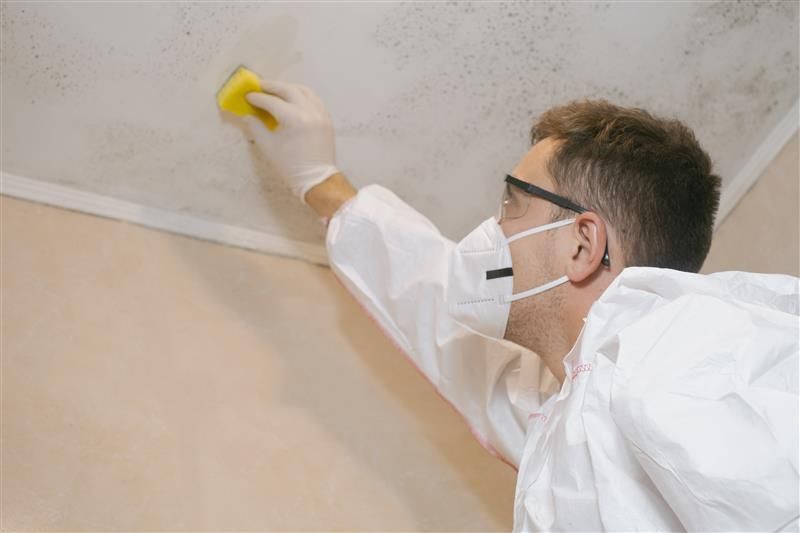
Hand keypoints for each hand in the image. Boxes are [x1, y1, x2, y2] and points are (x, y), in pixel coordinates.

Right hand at [244, 80, 339, 204]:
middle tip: (260, 86)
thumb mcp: (268, 147)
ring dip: (289, 88)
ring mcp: (321, 114)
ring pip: (304, 91)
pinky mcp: (327, 119)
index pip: (272, 101)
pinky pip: (315, 100)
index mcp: (294, 119)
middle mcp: (309, 111)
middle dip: (272, 86)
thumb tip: (248, 115)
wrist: (316, 179)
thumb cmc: (290, 166)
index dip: (258, 98)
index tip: (248, 96)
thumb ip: (256, 127)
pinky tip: (295, 99)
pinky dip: (303, 96)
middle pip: (288, 90)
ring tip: (277, 90)